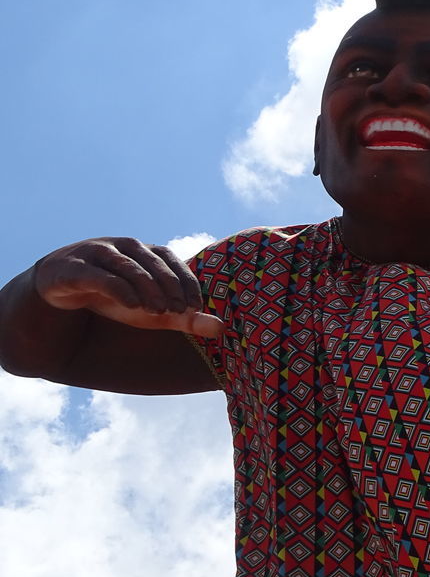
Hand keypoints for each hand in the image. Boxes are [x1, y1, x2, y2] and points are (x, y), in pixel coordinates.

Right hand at [34, 238, 223, 338]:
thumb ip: (185, 318)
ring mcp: (97, 253)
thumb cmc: (116, 297)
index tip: (196, 307)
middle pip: (152, 262)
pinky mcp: (74, 268)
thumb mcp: (154, 311)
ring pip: (128, 266)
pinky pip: (100, 276)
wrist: (60, 290)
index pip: (171, 260)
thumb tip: (221, 329)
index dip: (186, 281)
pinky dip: (119, 289)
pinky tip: (132, 307)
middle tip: (180, 312)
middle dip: (170, 287)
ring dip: (147, 288)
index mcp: (144, 251)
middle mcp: (122, 247)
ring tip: (159, 311)